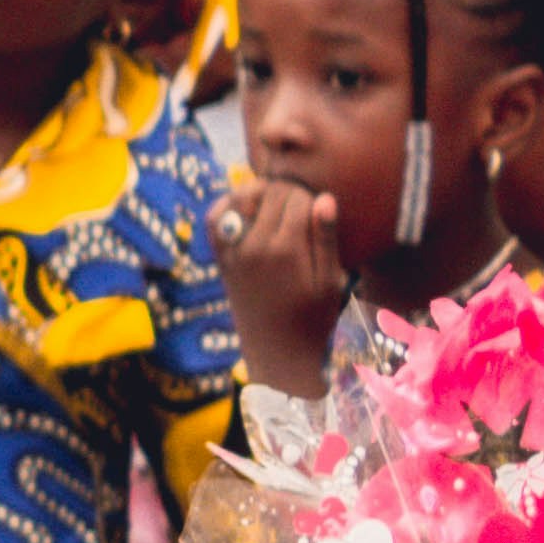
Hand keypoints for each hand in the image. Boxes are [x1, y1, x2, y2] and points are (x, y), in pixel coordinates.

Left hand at [216, 173, 349, 386]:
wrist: (277, 350)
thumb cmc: (314, 318)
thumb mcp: (330, 281)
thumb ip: (326, 238)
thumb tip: (325, 197)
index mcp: (286, 249)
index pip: (296, 198)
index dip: (311, 196)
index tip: (319, 207)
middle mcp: (253, 245)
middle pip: (269, 194)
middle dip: (288, 191)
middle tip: (302, 203)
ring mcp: (232, 250)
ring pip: (239, 198)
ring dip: (259, 192)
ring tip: (277, 203)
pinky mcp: (220, 257)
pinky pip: (213, 219)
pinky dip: (226, 204)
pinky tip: (245, 206)